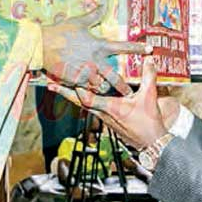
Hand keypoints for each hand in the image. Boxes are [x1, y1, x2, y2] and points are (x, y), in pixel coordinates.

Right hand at [41, 5, 150, 95]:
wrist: (42, 44)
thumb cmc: (60, 31)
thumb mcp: (79, 22)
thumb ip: (94, 14)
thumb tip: (104, 3)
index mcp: (98, 45)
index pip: (122, 47)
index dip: (137, 48)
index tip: (150, 49)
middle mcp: (94, 61)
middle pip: (114, 77)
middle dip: (123, 87)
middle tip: (129, 93)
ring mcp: (85, 72)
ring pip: (99, 86)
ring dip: (102, 88)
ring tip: (104, 91)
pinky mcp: (74, 80)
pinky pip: (84, 89)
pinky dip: (86, 90)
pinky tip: (87, 92)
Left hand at [48, 57, 172, 149]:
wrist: (151, 142)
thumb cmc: (148, 122)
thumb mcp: (149, 96)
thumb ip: (148, 76)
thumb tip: (149, 59)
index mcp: (110, 107)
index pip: (88, 98)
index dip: (77, 88)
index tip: (67, 77)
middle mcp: (103, 113)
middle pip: (78, 101)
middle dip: (64, 92)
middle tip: (50, 84)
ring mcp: (103, 117)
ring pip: (83, 105)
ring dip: (71, 95)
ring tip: (58, 86)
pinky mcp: (106, 120)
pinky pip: (90, 108)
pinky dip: (82, 99)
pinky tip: (79, 94)